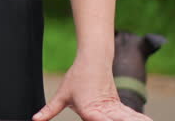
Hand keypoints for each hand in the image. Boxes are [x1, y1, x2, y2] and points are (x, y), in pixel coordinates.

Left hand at [34, 58, 152, 120]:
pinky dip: (140, 119)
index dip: (100, 120)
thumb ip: (50, 109)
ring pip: (127, 118)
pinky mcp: (119, 107)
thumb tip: (35, 119)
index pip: (95, 119)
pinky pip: (131, 115)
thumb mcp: (62, 94)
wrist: (94, 60)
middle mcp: (103, 109)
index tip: (101, 120)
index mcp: (88, 108)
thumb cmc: (77, 77)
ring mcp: (113, 108)